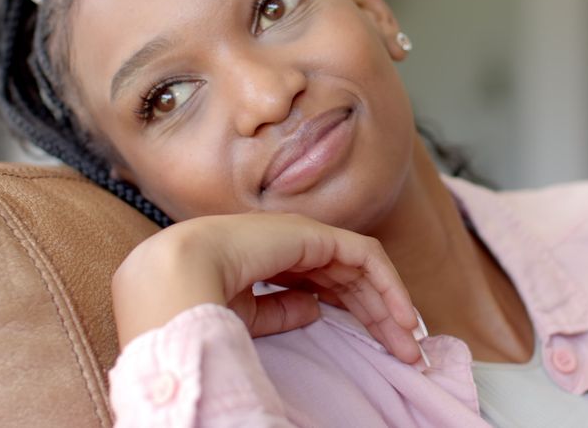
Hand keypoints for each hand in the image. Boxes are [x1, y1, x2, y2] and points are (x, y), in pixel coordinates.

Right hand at [111, 213, 420, 363]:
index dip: (353, 313)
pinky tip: (401, 317)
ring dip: (389, 306)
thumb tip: (314, 310)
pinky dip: (387, 285)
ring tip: (410, 344)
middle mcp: (290, 241)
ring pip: (362, 268)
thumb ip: (280, 310)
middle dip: (378, 316)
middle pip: (348, 278)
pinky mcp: (318, 234)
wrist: (177, 276)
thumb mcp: (245, 315)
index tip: (377, 347)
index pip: (323, 282)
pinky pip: (365, 256)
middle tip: (406, 354)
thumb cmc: (195, 299)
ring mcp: (305, 234)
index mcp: (268, 257)